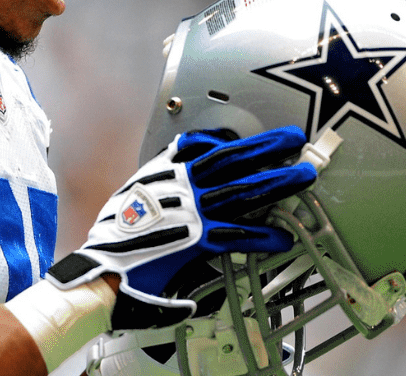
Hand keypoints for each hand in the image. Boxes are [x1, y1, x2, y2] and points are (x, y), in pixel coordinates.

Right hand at [47, 126, 316, 327]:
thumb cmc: (114, 239)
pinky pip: (238, 236)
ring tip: (303, 175)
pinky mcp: (197, 242)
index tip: (244, 136)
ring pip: (241, 191)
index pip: (202, 149)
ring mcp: (192, 214)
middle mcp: (182, 188)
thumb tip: (175, 177)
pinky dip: (262, 236)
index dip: (226, 140)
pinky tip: (282, 238)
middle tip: (293, 138)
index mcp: (166, 175)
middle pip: (231, 161)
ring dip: (275, 181)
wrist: (102, 269)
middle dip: (264, 147)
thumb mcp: (133, 196)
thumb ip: (158, 183)